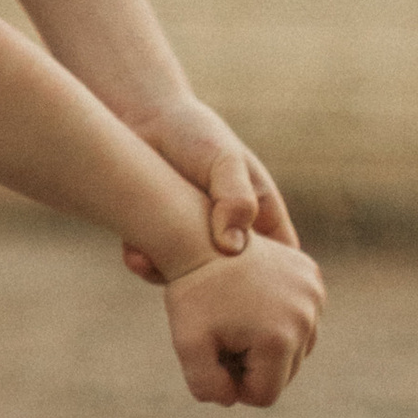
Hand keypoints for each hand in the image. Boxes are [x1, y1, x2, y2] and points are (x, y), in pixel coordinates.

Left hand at [119, 98, 295, 282]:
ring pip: (193, 282)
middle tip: (195, 285)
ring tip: (155, 258)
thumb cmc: (196, 135)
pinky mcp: (160, 242)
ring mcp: (194, 243)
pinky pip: (157, 269)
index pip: (282, 267)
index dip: (273, 288)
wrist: (146, 120)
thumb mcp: (224, 161)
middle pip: (235, 285)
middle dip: (216, 292)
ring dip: (174, 278)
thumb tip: (232, 247)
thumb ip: (235, 199)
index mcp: (260, 220)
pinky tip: (135, 253)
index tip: (250, 296)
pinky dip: (146, 265)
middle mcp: (230, 238)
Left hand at [162, 238, 322, 409]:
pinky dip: (281, 320)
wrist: (201, 236)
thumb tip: (233, 400)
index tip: (214, 354)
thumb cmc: (192, 294)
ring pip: (297, 349)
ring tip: (237, 317)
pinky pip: (302, 320)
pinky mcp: (314, 279)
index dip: (234, 384)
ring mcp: (315, 296)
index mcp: (278, 339)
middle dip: (253, 364)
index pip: (264, 395)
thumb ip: (206, 386)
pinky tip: (253, 302)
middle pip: (284, 374)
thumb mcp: (188, 344)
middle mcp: (306, 319)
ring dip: (268, 344)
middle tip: (224, 333)